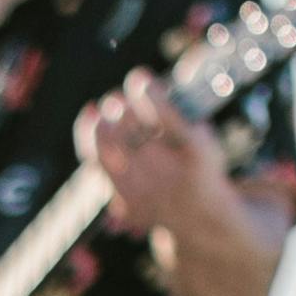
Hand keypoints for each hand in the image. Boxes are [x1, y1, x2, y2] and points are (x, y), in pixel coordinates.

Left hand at [78, 81, 230, 238]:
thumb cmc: (200, 165)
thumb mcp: (206, 137)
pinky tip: (92, 116)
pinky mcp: (124, 202)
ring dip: (105, 118)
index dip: (146, 90)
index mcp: (196, 152)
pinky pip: (96, 162)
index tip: (139, 77)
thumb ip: (179, 111)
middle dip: (120, 106)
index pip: (163, 114)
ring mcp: (144, 190)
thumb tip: (139, 81)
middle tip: (119, 100)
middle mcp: (169, 173)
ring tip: (110, 110)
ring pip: (109, 142)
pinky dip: (90, 134)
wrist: (199, 217)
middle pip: (129, 126)